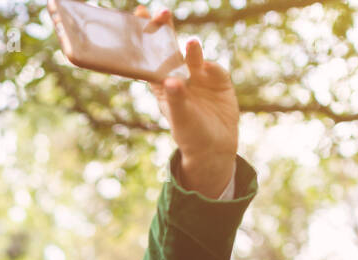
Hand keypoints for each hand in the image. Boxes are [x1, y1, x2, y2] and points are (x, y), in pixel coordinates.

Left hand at [136, 5, 238, 194]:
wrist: (215, 147)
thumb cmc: (190, 135)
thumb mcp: (181, 120)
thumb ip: (176, 100)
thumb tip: (172, 81)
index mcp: (162, 85)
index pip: (149, 58)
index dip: (144, 37)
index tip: (138, 14)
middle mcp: (180, 76)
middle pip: (170, 49)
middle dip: (165, 30)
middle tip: (161, 13)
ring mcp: (200, 77)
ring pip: (193, 57)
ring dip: (192, 49)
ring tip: (191, 44)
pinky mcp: (219, 80)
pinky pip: (215, 70)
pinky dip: (211, 68)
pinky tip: (208, 70)